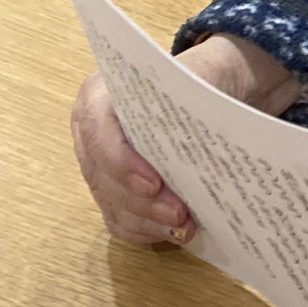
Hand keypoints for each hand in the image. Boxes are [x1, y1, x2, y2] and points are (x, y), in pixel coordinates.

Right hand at [71, 33, 302, 246]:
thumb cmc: (204, 78)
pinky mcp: (113, 192)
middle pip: (102, 176)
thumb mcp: (202, 72)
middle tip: (179, 214)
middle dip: (141, 202)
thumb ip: (193, 91)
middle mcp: (91, 131)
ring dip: (147, 221)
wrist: (216, 87)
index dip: (121, 162)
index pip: (97, 130)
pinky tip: (173, 234)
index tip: (153, 183)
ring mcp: (99, 165)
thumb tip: (198, 125)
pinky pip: (119, 221)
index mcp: (99, 94)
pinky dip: (146, 231)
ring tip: (184, 227)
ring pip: (110, 203)